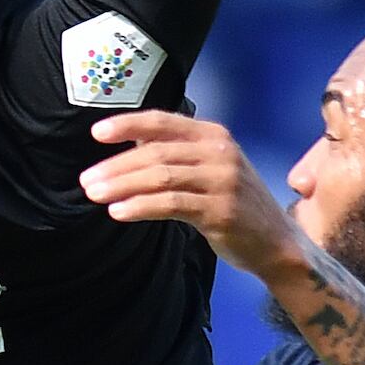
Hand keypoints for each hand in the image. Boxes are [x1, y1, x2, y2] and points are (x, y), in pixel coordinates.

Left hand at [78, 113, 307, 275]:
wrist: (277, 242)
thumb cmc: (235, 204)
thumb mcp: (210, 168)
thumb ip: (177, 153)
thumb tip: (131, 142)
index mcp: (213, 135)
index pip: (163, 122)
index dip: (128, 124)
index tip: (97, 133)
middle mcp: (219, 152)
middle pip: (156, 152)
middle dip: (116, 166)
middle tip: (86, 180)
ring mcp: (222, 180)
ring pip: (160, 176)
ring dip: (122, 185)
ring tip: (95, 195)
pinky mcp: (220, 210)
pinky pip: (171, 204)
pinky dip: (141, 206)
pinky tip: (119, 212)